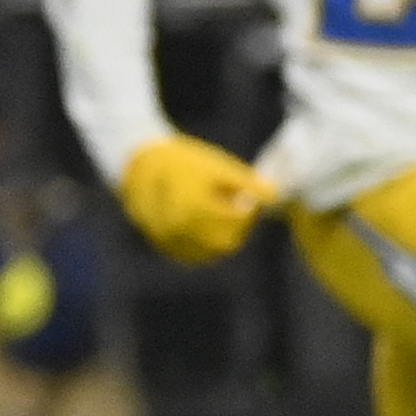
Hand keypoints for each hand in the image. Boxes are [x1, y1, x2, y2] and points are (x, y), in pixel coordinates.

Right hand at [117, 133, 281, 265]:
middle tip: (237, 205)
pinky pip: (196, 255)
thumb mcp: (217, 166)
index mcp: (195, 208)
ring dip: (224, 236)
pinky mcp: (165, 246)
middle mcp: (180, 229)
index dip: (249, 209)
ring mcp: (170, 240)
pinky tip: (209, 226)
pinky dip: (208, 245)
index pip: (238, 220)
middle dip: (238, 225)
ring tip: (220, 213)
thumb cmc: (182, 160)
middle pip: (228, 241)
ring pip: (212, 251)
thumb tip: (276, 197)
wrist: (139, 164)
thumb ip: (247, 183)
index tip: (249, 196)